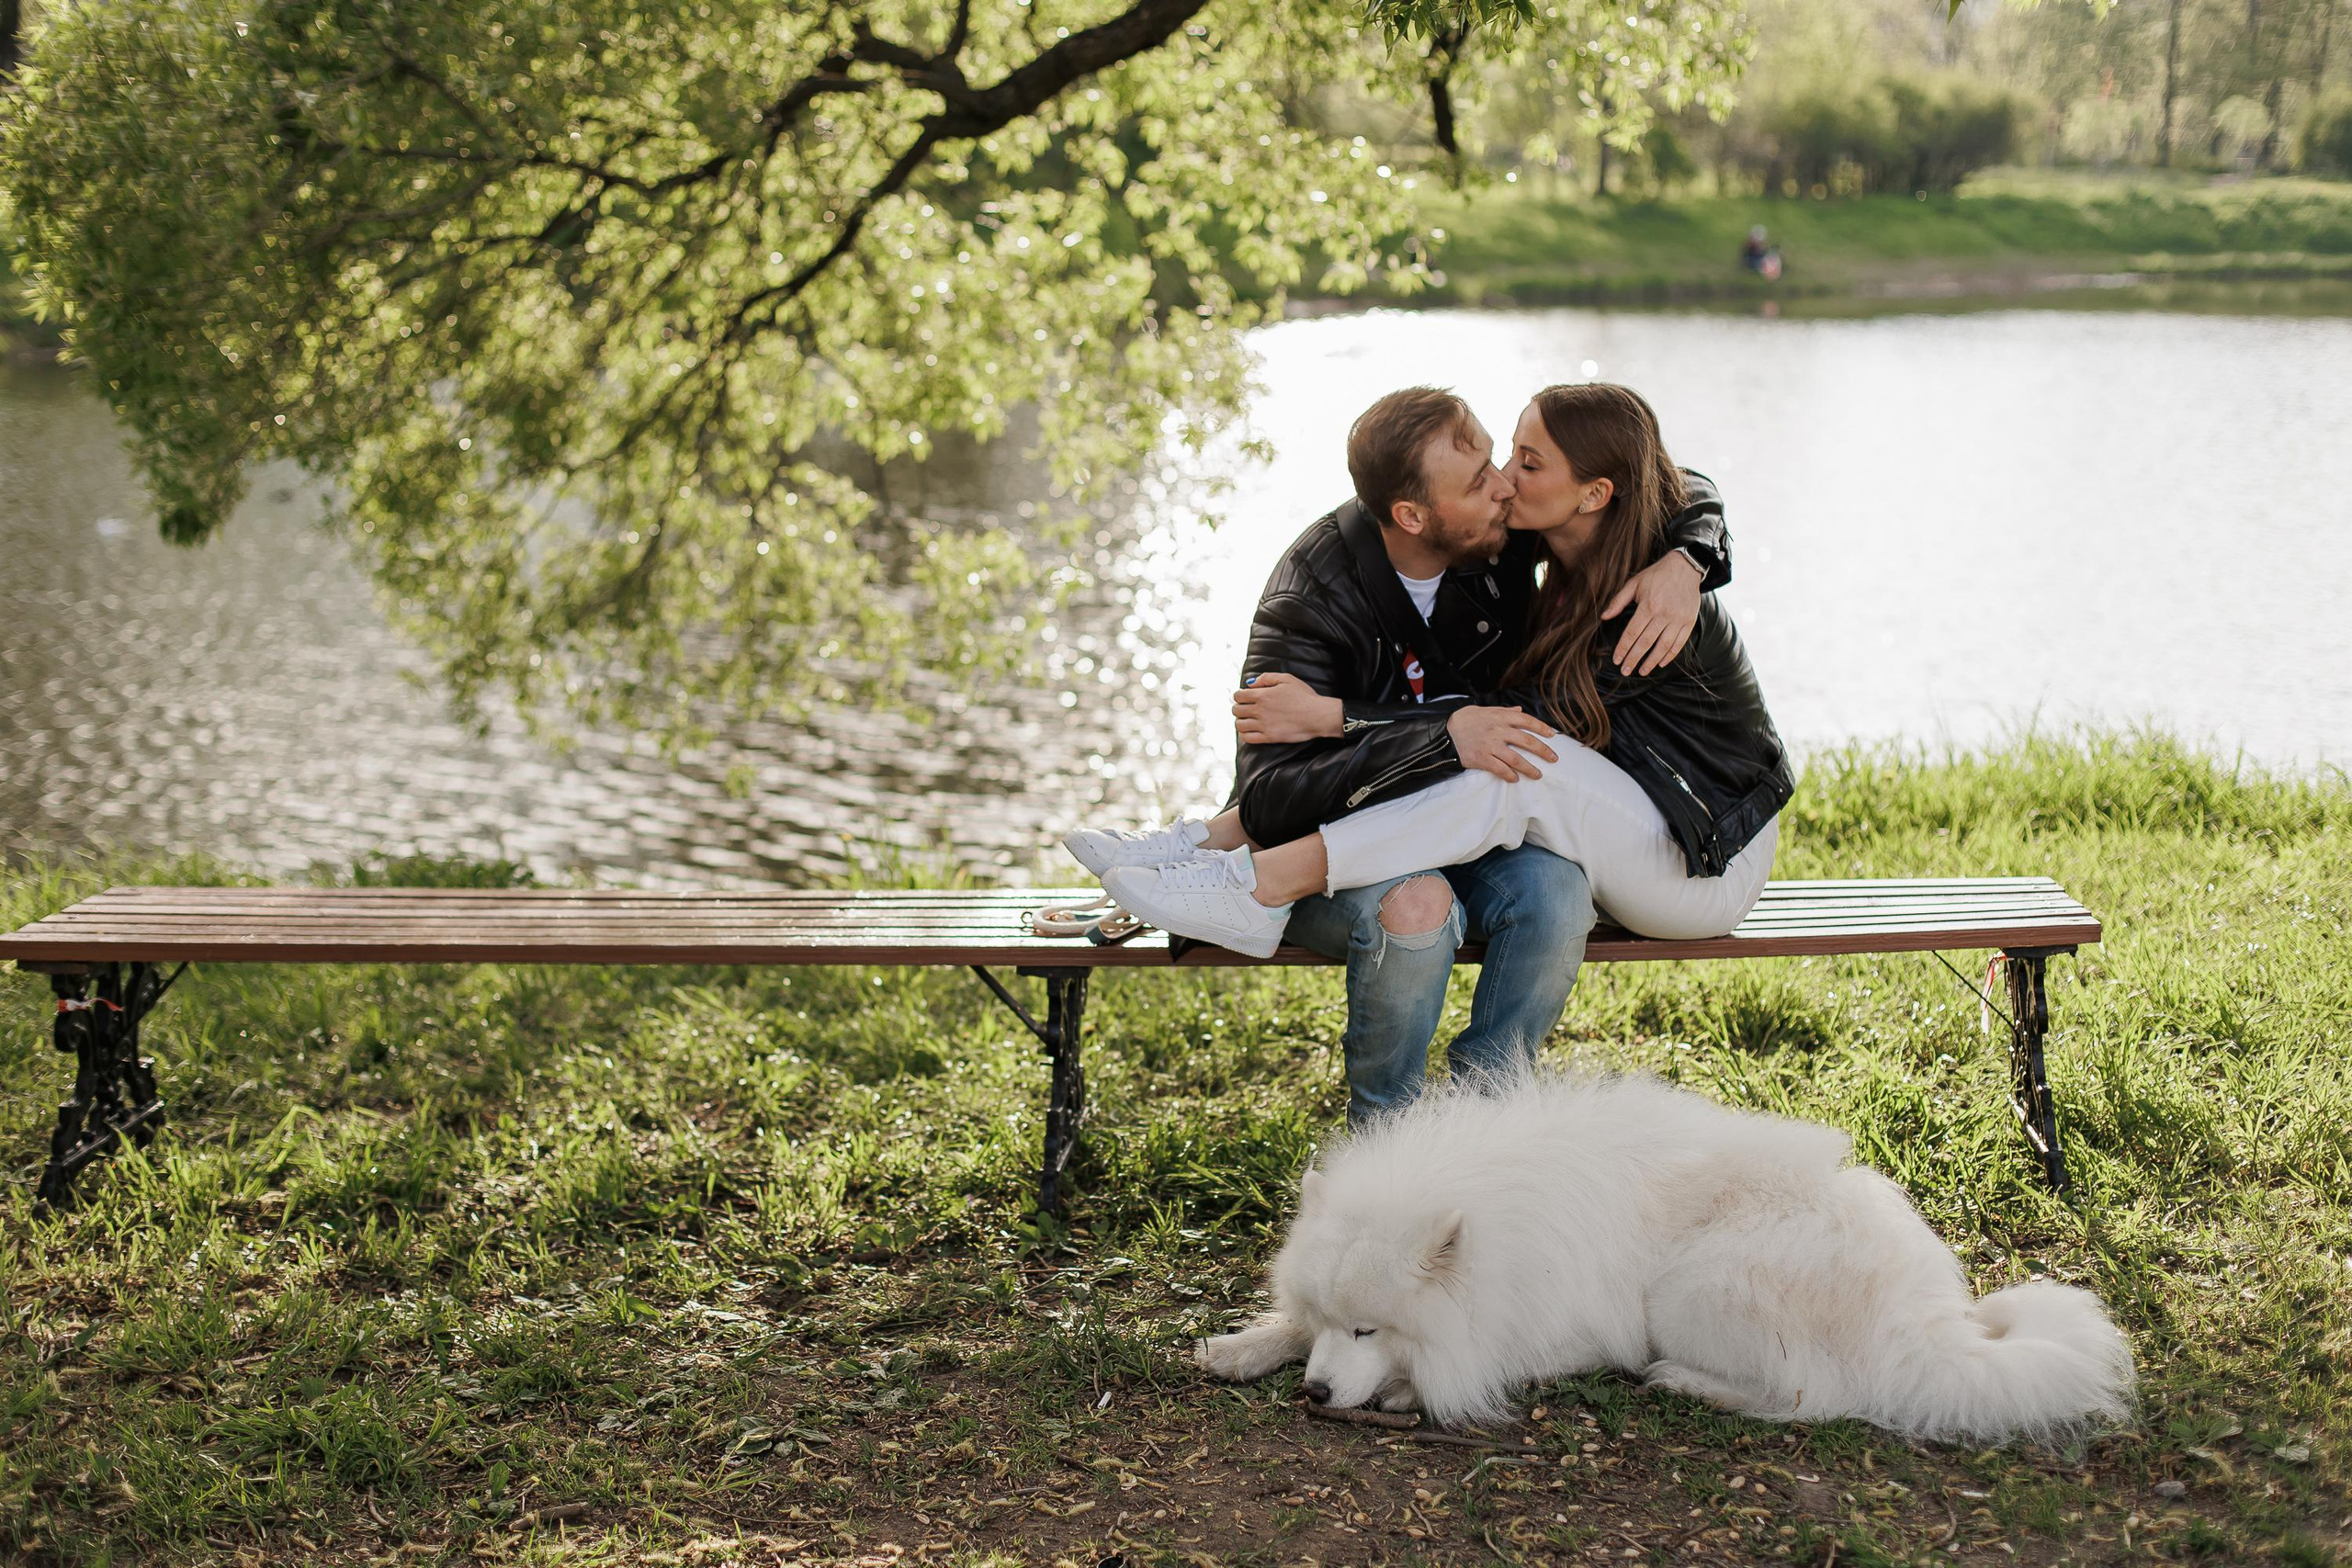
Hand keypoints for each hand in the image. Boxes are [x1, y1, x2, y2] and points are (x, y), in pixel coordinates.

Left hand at [1233, 670, 1343, 744]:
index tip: (1243, 697)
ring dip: (1240, 721)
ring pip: (1240, 725)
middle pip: (1236, 710)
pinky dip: (1244, 735)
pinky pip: (1248, 738)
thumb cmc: (1305, 696)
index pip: (1238, 696)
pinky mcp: (1269, 737)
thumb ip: (1267, 678)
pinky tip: (1249, 731)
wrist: (1318, 715)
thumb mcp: (1287, 679)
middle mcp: (1260, 710)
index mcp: (1262, 695)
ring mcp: (1264, 725)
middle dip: (1238, 708)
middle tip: (1244, 708)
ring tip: (1246, 720)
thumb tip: (1250, 684)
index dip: (1239, 696)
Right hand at [1446, 705, 1558, 781]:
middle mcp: (1498, 731)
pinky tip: (1515, 778)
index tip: (1552, 735)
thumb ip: (1503, 711)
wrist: (1444, 733)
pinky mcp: (1482, 759)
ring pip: (1516, 759)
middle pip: (1527, 741)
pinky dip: (1509, 775)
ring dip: (1529, 768)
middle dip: (1543, 751)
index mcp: (1500, 717)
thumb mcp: (1484, 710)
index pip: (1527, 721)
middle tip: (1554, 758)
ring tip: (1538, 774)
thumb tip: (1519, 711)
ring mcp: (1490, 746)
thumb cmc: (1464, 720)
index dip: (1541, 728)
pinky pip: (1500, 769)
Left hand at [1604, 549, 1703, 675]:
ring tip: (1642, 671)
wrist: (1685, 567)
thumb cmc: (1656, 575)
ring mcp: (1678, 619)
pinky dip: (1670, 655)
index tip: (1616, 660)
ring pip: (1663, 646)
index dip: (1623, 648)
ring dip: (1651, 661)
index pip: (1632, 633)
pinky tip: (1660, 663)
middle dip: (1634, 659)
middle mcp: (1663, 614)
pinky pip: (1679, 643)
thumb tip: (1604, 617)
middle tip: (1625, 671)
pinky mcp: (1689, 622)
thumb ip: (1618, 601)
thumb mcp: (1634, 583)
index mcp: (1648, 606)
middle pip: (1645, 643)